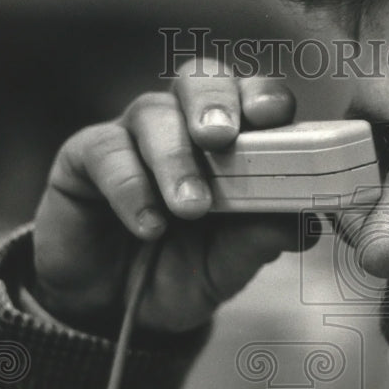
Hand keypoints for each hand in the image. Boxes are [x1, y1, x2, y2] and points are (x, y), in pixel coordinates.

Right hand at [31, 60, 307, 334]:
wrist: (110, 309)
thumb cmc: (179, 271)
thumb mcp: (227, 266)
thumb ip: (260, 241)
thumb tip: (304, 224)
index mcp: (231, 143)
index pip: (254, 98)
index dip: (265, 97)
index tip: (274, 116)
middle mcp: (182, 126)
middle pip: (201, 79)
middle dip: (216, 101)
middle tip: (222, 138)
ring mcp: (132, 137)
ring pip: (153, 113)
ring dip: (176, 159)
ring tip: (190, 207)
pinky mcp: (84, 156)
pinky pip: (106, 152)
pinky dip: (131, 188)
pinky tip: (148, 225)